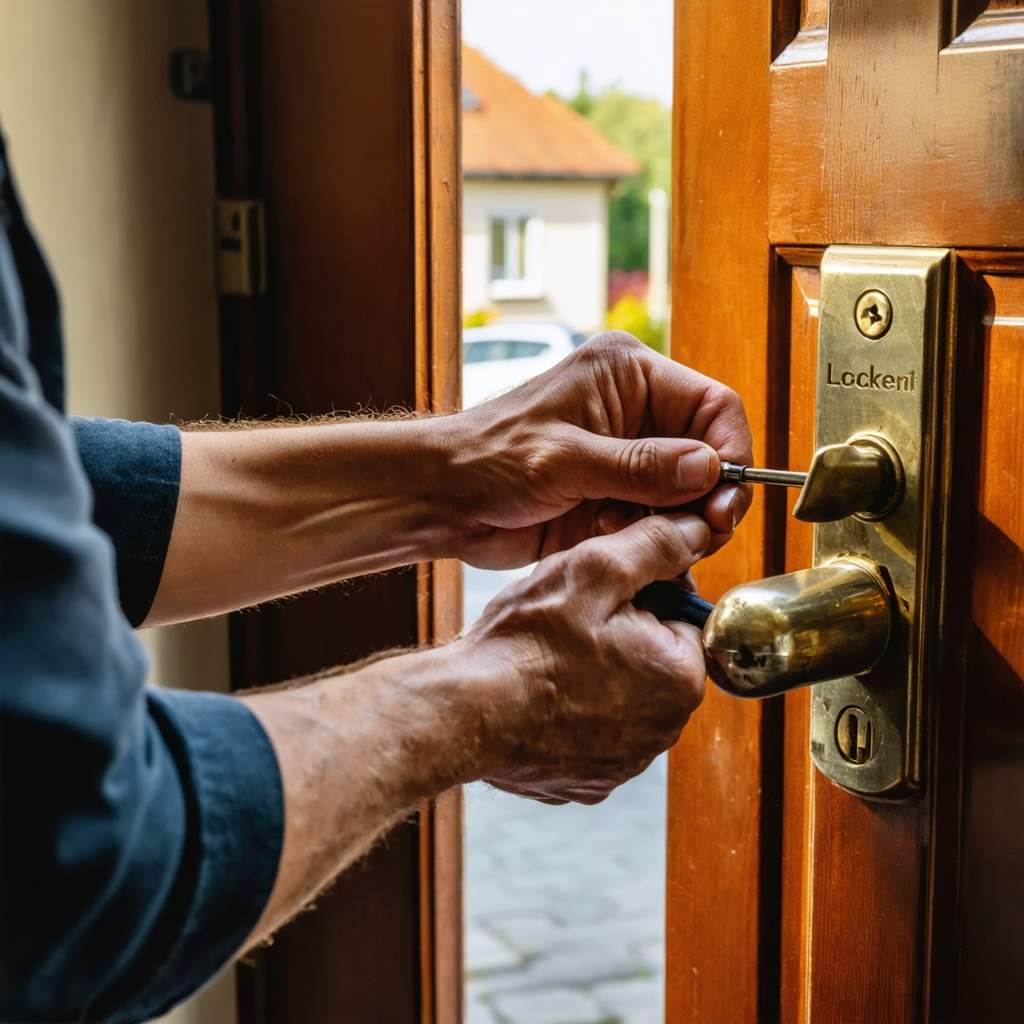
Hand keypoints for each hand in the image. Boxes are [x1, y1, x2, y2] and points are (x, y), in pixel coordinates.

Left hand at [441, 331, 753, 569]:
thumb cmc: (487, 459)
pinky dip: (648, 537)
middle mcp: (637, 411)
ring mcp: (627, 456)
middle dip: (706, 497)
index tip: (725, 501)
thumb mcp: (564, 460)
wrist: (442, 499)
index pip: (714, 405)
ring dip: (671, 521)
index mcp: (629, 375)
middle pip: (710, 453)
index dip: (732, 452)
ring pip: (688, 493)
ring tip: (623, 531)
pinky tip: (607, 538)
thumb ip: (640, 466)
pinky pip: (658, 519)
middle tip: (696, 534)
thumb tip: (710, 469)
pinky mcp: (615, 495)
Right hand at [451, 513, 709, 804]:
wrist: (466, 714)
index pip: (682, 616)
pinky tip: (538, 694)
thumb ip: (654, 547)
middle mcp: (664, 729)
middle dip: (620, 634)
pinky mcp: (589, 780)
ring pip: (622, 695)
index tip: (598, 590)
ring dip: (596, 672)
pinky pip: (592, 732)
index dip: (640, 592)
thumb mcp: (594, 569)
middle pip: (653, 658)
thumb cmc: (527, 643)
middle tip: (569, 620)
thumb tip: (696, 530)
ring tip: (548, 656)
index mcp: (680, 677)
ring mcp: (625, 760)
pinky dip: (571, 712)